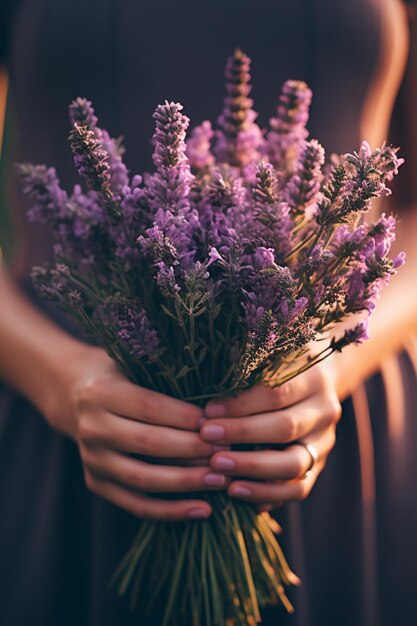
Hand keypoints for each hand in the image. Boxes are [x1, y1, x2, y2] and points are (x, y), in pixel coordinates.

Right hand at [45, 344, 227, 520]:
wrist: (76, 397)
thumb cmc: (122, 376)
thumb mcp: (136, 365)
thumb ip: (167, 381)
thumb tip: (219, 406)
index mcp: (101, 392)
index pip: (150, 408)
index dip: (186, 418)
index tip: (218, 423)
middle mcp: (92, 427)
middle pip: (149, 444)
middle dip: (194, 450)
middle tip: (228, 451)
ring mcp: (91, 459)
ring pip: (144, 478)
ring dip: (187, 482)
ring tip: (221, 480)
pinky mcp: (95, 483)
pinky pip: (136, 504)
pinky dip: (170, 511)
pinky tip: (202, 509)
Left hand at [199, 365, 340, 508]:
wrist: (318, 383)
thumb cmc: (280, 367)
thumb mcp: (271, 358)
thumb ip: (248, 371)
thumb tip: (209, 393)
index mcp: (314, 379)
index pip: (277, 392)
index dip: (242, 403)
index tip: (208, 410)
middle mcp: (324, 412)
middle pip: (285, 427)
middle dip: (241, 433)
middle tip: (206, 436)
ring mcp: (324, 442)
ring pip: (294, 463)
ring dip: (252, 467)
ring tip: (217, 466)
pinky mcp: (318, 467)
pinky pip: (297, 489)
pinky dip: (266, 493)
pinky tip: (235, 490)